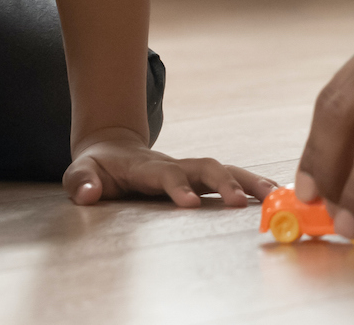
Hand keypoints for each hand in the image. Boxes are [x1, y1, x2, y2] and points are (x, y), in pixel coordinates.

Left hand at [64, 130, 276, 207]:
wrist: (113, 149)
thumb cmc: (98, 166)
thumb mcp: (80, 170)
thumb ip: (81, 181)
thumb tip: (88, 193)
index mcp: (145, 166)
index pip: (165, 174)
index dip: (178, 187)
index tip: (191, 205)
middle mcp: (173, 163)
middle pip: (205, 166)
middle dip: (225, 182)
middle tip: (243, 203)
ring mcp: (188, 169)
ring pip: (223, 168)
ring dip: (248, 181)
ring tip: (273, 196)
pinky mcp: (198, 177)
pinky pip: (229, 177)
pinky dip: (252, 184)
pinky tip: (273, 194)